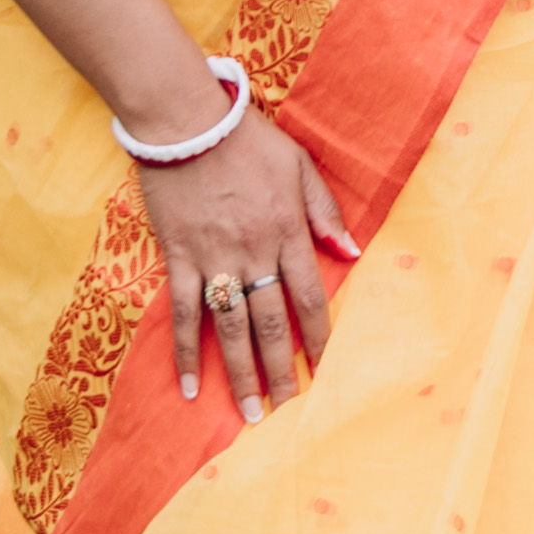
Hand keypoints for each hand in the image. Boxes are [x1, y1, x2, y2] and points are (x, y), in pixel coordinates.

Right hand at [141, 111, 357, 420]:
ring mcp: (214, 258)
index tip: (323, 370)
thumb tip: (353, 253)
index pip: (309, 297)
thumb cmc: (247, 139)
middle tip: (286, 410)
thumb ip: (324, 212)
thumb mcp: (299, 165)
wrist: (186, 120)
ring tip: (249, 413)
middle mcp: (254, 251)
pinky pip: (185, 313)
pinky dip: (187, 351)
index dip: (318, 337)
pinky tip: (192, 385)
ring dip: (241, 373)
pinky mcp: (179, 256)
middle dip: (282, 370)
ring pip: (232, 327)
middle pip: (272, 322)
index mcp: (288, 230)